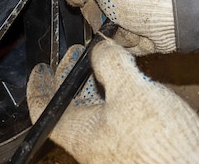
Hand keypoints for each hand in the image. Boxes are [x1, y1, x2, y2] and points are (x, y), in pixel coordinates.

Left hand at [27, 40, 198, 163]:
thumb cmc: (159, 140)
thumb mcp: (131, 89)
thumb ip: (111, 63)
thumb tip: (100, 48)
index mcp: (80, 134)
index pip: (43, 108)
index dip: (39, 85)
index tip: (40, 69)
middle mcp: (91, 145)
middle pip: (69, 107)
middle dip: (72, 77)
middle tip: (77, 55)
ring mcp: (112, 148)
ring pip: (93, 112)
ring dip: (94, 85)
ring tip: (104, 63)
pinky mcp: (133, 149)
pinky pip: (114, 118)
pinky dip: (114, 97)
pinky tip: (128, 84)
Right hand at [58, 0, 175, 54]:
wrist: (173, 21)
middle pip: (86, 7)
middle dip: (96, 14)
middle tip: (110, 10)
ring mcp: (122, 9)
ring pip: (99, 26)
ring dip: (110, 28)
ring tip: (126, 22)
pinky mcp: (130, 28)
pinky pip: (114, 40)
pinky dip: (123, 39)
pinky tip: (134, 32)